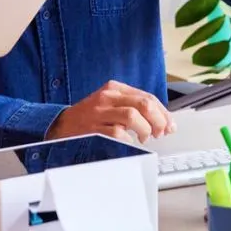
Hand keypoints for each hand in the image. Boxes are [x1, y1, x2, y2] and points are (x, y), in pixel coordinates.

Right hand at [45, 80, 175, 142]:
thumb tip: (163, 121)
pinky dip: (129, 140)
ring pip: (132, 115)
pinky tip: (129, 143)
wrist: (61, 125)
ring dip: (145, 129)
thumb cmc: (90, 117)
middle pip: (143, 103)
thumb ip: (133, 107)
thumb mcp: (110, 103)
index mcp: (114, 87)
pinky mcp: (94, 127)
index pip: (147, 96)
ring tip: (145, 138)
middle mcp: (108, 96)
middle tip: (160, 133)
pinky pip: (118, 133)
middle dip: (158, 120)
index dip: (163, 112)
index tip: (170, 125)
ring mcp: (100, 112)